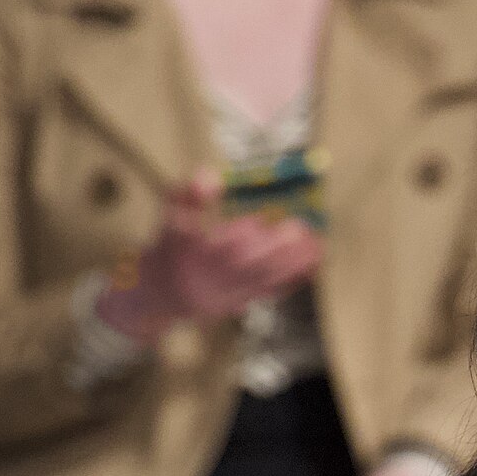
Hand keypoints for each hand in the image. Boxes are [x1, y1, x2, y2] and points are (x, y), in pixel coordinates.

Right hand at [99, 171, 322, 342]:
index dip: (242, 232)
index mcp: (192, 257)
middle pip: (247, 266)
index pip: (219, 247)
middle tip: (300, 228)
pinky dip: (293, 279)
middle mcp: (211, 278)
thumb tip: (209, 172)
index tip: (262, 216)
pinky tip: (312, 264)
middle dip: (276, 248)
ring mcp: (227, 293)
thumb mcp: (170, 216)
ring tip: (317, 245)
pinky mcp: (241, 303)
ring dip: (293, 264)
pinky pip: (270, 293)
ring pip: (263, 281)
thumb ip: (188, 194)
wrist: (159, 294)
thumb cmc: (170, 249)